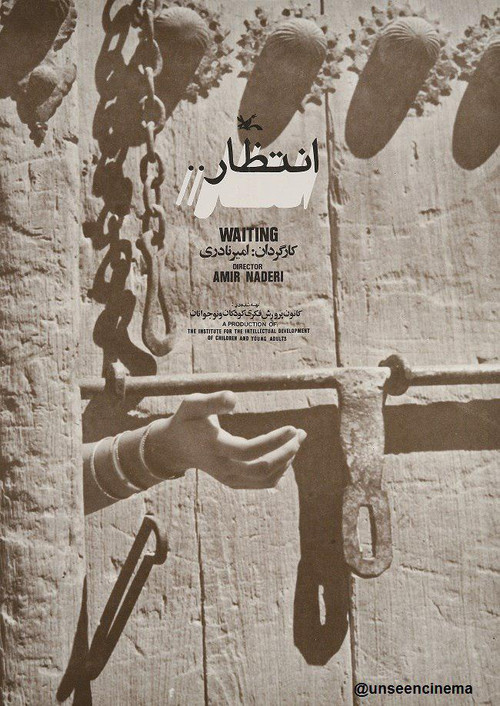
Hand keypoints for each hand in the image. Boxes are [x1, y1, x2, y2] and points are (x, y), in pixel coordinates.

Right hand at [146, 391, 306, 488]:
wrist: (176, 446)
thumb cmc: (188, 419)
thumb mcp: (193, 404)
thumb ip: (213, 401)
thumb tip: (234, 398)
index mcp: (214, 447)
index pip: (248, 451)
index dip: (273, 441)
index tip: (292, 428)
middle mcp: (222, 468)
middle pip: (262, 470)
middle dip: (286, 453)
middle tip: (300, 433)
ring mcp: (229, 479)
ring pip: (267, 479)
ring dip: (287, 460)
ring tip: (299, 438)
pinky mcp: (235, 483)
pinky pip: (264, 482)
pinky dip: (281, 469)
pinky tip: (288, 452)